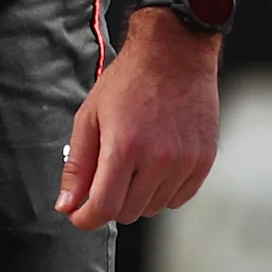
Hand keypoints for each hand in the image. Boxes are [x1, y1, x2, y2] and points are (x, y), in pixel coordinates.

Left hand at [57, 14, 219, 229]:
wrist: (176, 52)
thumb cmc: (129, 80)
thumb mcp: (90, 116)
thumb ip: (78, 165)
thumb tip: (67, 205)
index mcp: (125, 147)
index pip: (104, 209)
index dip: (86, 219)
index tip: (80, 214)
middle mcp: (158, 158)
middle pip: (128, 212)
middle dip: (111, 201)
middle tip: (108, 175)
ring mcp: (185, 161)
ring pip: (154, 208)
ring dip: (138, 196)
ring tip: (135, 163)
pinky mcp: (204, 160)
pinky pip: (180, 198)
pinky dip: (164, 191)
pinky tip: (157, 166)